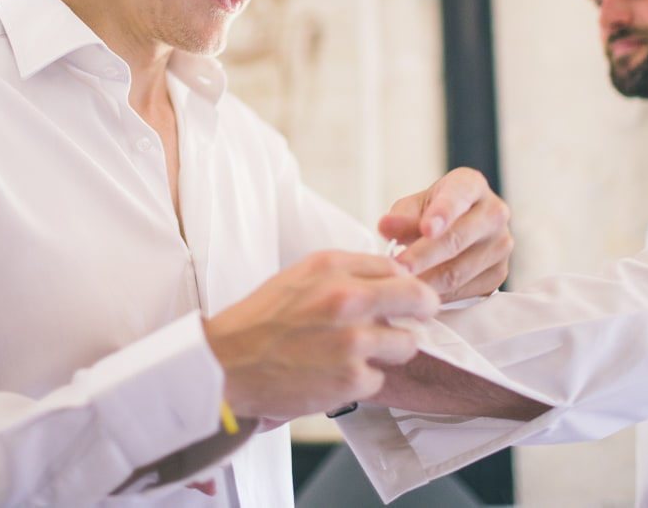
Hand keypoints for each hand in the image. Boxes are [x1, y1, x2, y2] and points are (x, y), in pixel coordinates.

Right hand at [203, 251, 439, 419]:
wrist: (226, 364)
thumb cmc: (261, 321)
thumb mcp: (299, 276)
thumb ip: (346, 272)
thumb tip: (391, 275)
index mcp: (332, 267)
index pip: (396, 268)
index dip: (404, 284)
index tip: (403, 296)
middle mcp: (347, 298)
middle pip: (419, 299)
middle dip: (422, 311)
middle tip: (416, 320)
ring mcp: (353, 340)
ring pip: (407, 344)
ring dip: (390, 351)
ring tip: (360, 354)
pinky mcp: (352, 378)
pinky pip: (379, 378)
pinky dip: (362, 380)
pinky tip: (335, 375)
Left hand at [378, 167, 511, 301]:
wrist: (458, 231)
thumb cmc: (432, 214)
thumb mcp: (414, 207)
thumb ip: (401, 216)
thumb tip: (385, 226)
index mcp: (472, 185)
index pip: (459, 196)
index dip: (442, 213)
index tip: (426, 228)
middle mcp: (494, 212)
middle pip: (457, 239)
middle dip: (424, 256)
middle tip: (398, 267)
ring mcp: (500, 244)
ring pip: (459, 270)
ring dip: (427, 281)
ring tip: (401, 284)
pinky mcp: (499, 274)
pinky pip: (464, 290)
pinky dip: (438, 295)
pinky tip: (419, 293)